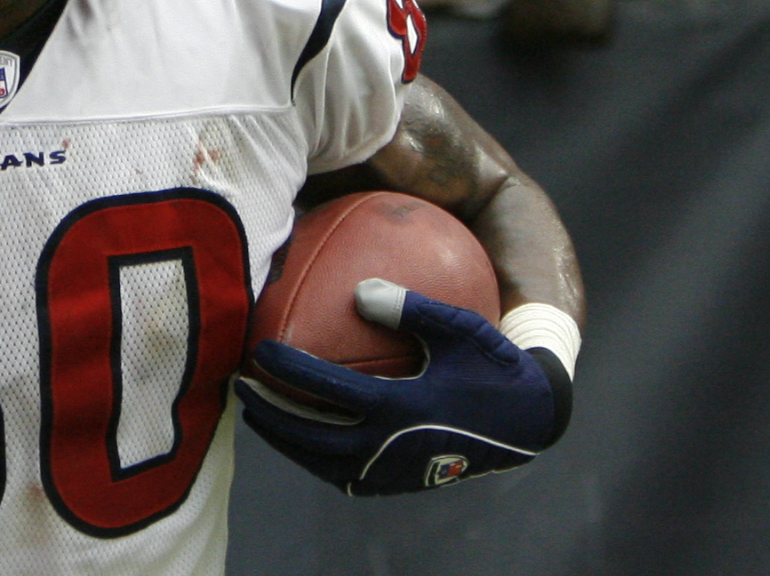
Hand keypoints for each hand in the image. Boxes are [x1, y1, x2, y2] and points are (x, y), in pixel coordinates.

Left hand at [236, 279, 569, 494]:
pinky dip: (319, 455)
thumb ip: (412, 308)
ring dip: (289, 440)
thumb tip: (359, 288)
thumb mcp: (461, 328)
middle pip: (311, 436)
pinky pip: (347, 473)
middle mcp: (389, 447)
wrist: (530, 423)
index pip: (326, 391)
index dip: (287, 370)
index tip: (257, 350)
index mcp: (399, 408)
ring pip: (323, 462)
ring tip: (262, 413)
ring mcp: (393, 469)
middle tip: (240, 386)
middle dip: (270, 415)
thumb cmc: (495, 365)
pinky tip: (308, 433)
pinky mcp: (402, 480)